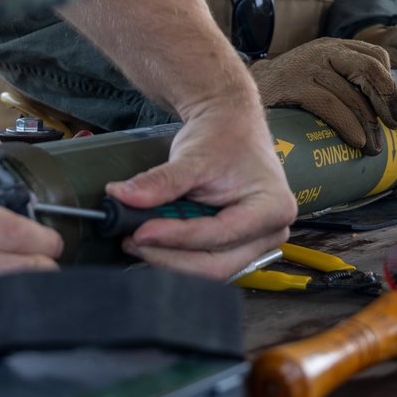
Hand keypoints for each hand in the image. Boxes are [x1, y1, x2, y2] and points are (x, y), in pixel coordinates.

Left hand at [105, 96, 295, 279]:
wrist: (232, 127)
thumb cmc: (225, 136)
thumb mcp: (193, 155)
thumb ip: (160, 181)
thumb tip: (124, 197)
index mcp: (273, 207)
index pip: (220, 235)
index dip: (177, 237)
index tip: (140, 230)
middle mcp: (272, 232)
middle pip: (217, 264)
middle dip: (171, 256)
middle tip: (133, 239)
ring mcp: (257, 243)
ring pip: (210, 269)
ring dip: (171, 258)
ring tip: (138, 238)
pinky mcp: (239, 246)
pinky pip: (207, 261)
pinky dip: (178, 254)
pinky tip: (155, 240)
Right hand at [249, 38, 396, 154]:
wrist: (237, 91)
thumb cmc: (286, 92)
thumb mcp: (317, 77)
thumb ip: (344, 83)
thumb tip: (382, 112)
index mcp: (333, 48)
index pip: (375, 55)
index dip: (390, 84)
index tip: (394, 111)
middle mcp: (323, 51)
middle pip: (368, 69)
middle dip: (388, 99)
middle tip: (394, 126)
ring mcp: (306, 66)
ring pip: (350, 94)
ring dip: (368, 125)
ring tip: (373, 147)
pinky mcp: (292, 85)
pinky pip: (329, 105)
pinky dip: (347, 124)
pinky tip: (356, 141)